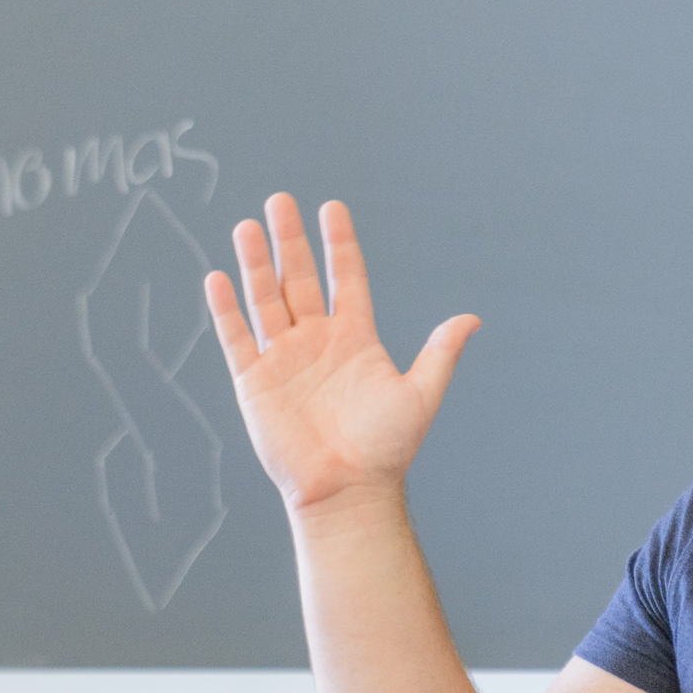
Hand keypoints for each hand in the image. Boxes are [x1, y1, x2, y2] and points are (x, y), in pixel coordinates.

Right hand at [205, 193, 479, 515]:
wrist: (348, 491)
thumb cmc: (386, 449)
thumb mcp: (420, 394)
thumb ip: (440, 353)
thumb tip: (473, 318)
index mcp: (355, 338)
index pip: (345, 278)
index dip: (339, 244)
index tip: (332, 207)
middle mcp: (317, 341)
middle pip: (298, 278)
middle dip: (289, 240)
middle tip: (279, 200)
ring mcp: (284, 359)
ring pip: (266, 299)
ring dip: (255, 264)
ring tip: (248, 226)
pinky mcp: (255, 382)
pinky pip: (237, 338)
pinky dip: (227, 309)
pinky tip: (219, 277)